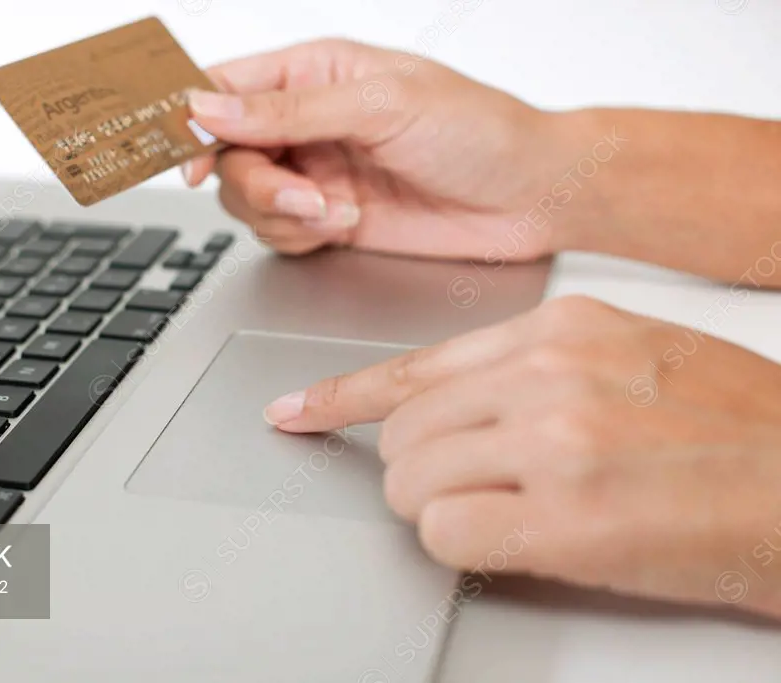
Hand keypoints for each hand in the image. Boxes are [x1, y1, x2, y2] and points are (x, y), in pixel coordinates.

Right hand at [185, 39, 586, 257]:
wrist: (530, 198)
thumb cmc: (478, 129)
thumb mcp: (382, 104)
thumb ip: (289, 108)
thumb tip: (208, 106)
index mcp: (315, 72)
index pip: (226, 87)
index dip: (194, 118)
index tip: (188, 153)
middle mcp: (308, 122)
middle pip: (229, 155)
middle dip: (256, 183)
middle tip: (300, 194)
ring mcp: (316, 173)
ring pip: (248, 200)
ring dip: (284, 214)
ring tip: (336, 211)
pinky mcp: (329, 220)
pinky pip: (279, 234)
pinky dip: (301, 237)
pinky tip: (344, 225)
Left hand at [262, 295, 780, 618]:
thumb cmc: (736, 427)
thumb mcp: (631, 356)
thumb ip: (536, 370)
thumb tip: (460, 404)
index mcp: (561, 329)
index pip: (417, 366)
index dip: (346, 396)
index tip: (300, 410)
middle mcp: (548, 374)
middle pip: (403, 433)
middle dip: (420, 472)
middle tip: (472, 490)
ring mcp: (555, 442)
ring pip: (410, 483)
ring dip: (440, 510)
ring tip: (508, 515)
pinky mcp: (568, 517)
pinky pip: (445, 534)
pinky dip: (462, 547)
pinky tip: (515, 542)